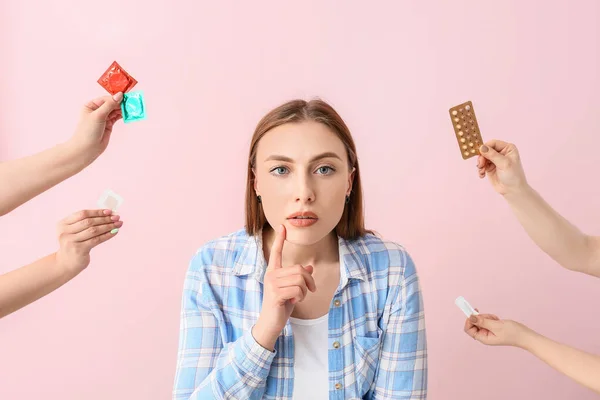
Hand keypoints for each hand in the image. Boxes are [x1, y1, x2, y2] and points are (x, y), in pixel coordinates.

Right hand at [55, 209, 122, 273]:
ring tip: (118, 224)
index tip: (109, 211)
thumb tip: (108, 214)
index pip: (82, 214)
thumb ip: (85, 222)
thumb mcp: (74, 231)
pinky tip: (114, 232)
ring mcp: (71, 241)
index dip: (97, 212)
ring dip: (108, 226)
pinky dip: (107, 235)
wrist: (66, 263)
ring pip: (93, 230)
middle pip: (88, 221)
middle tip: (117, 217)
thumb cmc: (74, 244)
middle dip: (105, 218)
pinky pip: (96, 240)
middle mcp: (65, 232)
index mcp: (63, 224)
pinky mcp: (79, 249)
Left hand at [67, 93, 123, 164]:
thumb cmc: (88, 131)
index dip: (114, 98)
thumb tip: (119, 95)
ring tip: (131, 108)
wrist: (87, 148)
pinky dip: (122, 115)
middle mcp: (97, 110)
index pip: (105, 99)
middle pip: (111, 104)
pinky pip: (117, 117)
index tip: (125, 97)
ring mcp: (103, 118)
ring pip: (115, 111)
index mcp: (91, 105)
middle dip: (120, 104)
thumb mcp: (98, 115)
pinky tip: (128, 114)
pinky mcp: (109, 124)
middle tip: (130, 103)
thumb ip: (109, 105)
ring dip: (122, 110)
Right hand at [252, 225, 315, 349]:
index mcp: (273, 272)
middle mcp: (271, 275)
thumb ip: (299, 278)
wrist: (270, 323)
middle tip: (310, 290)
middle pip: (299, 269)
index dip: (280, 239)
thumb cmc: (281, 306)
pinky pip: (298, 289)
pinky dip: (301, 297)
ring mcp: (272, 284)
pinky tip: (293, 301)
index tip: (283, 226)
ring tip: (298, 297)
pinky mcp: (275, 293)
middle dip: (309, 281)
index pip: (276, 252)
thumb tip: (310, 267)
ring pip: (300, 279)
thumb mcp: (292, 290)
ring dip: (305, 291)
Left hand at [464, 309, 530, 347]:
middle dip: (481, 318)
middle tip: (491, 317)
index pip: (469, 329)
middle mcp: (484, 336)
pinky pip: (487, 320)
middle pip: (474, 323)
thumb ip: (482, 321)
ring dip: (487, 317)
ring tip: (497, 320)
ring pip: (481, 320)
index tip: (472, 312)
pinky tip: (498, 320)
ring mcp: (489, 332)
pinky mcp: (493, 328)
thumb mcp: (496, 326)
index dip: (468, 321)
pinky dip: (491, 318)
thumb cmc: (512, 333)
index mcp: (483, 338)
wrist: (525, 335)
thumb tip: (470, 317)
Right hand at [477, 140, 527, 195]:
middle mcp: (501, 153)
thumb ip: (492, 155)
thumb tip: (481, 147)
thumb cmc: (513, 176)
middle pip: (486, 150)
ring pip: (482, 158)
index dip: (485, 147)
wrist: (512, 190)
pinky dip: (480, 170)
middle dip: (482, 157)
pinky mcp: (490, 167)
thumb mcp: (504, 163)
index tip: (480, 154)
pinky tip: (482, 175)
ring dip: (480, 164)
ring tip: (481, 171)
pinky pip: (481, 165)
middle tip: (480, 165)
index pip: (493, 143)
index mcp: (508, 148)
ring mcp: (495, 160)